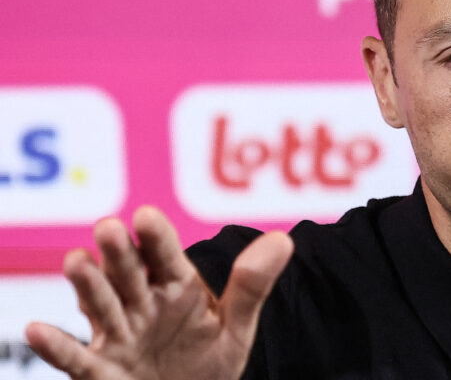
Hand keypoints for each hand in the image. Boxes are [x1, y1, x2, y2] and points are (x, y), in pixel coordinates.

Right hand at [24, 206, 293, 379]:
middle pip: (128, 274)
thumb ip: (251, 285)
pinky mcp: (102, 371)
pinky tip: (37, 330)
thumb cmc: (209, 362)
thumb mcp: (235, 327)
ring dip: (87, 285)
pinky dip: (56, 346)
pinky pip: (77, 359)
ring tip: (76, 261)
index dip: (156, 237)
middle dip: (119, 253)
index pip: (166, 255)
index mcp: (175, 286)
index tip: (147, 217)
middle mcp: (142, 304)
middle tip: (109, 228)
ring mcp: (119, 335)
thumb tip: (283, 239)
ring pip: (100, 307)